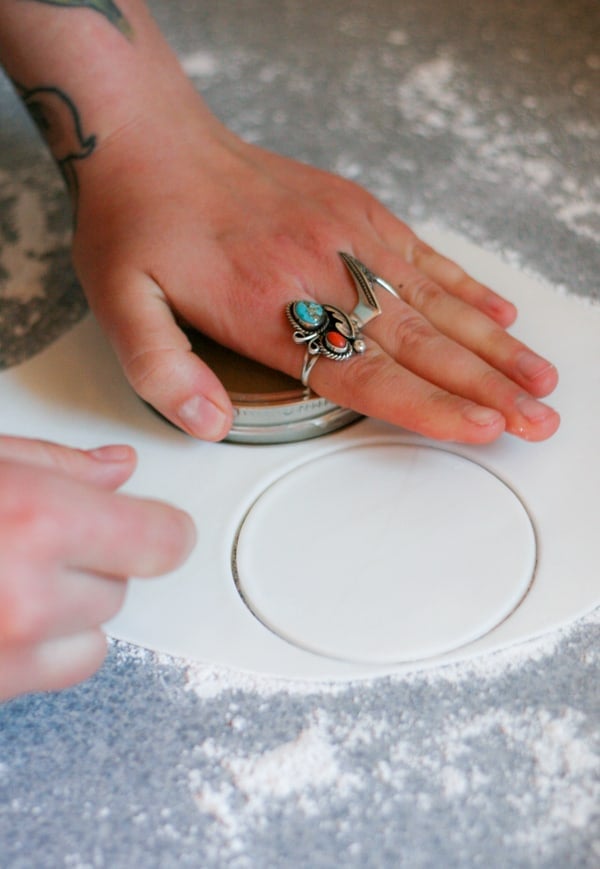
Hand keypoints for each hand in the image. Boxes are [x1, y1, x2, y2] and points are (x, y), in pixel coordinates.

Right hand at [0, 436, 194, 700]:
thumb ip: (54, 464)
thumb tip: (115, 471)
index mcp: (34, 522)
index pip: (160, 542)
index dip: (164, 531)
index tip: (166, 529)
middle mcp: (27, 599)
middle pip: (120, 589)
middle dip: (89, 564)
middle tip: (31, 542)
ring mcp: (10, 660)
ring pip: (90, 643)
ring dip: (63, 618)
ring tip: (3, 582)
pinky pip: (44, 680)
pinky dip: (29, 654)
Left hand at [73, 79, 558, 444]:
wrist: (153, 141)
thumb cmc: (141, 222)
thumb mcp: (121, 302)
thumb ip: (162, 369)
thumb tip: (209, 423)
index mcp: (271, 307)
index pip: (365, 372)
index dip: (429, 405)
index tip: (483, 427)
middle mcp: (320, 273)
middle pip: (419, 344)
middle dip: (486, 387)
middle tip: (537, 420)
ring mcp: (346, 238)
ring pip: (434, 304)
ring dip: (493, 346)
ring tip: (538, 380)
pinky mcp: (354, 211)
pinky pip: (423, 256)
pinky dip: (467, 288)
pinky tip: (500, 313)